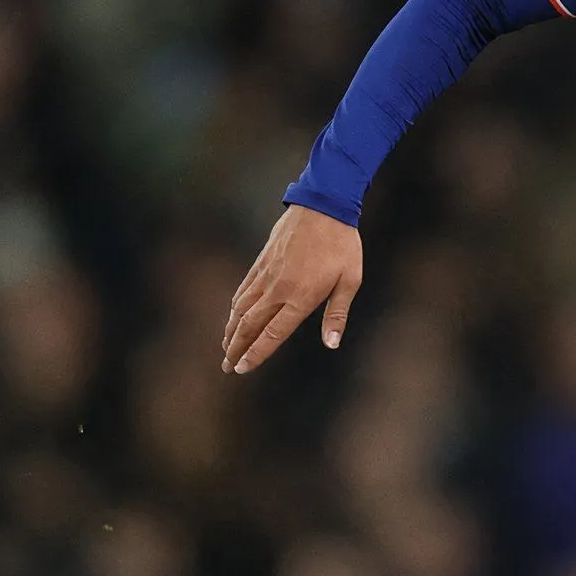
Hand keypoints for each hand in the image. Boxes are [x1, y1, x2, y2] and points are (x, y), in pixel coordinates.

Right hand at [222, 205, 362, 373]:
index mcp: (301, 298)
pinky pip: (243, 289)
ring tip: (225, 348)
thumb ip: (337, 315)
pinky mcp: (262, 262)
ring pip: (241, 308)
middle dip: (236, 349)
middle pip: (250, 325)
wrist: (324, 206)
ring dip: (231, 331)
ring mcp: (266, 275)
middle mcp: (278, 289)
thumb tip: (331, 345)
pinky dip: (235, 307)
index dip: (256, 354)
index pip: (272, 334)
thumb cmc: (342, 245)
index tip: (242, 369)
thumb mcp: (350, 281)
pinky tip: (232, 316)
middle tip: (227, 367)